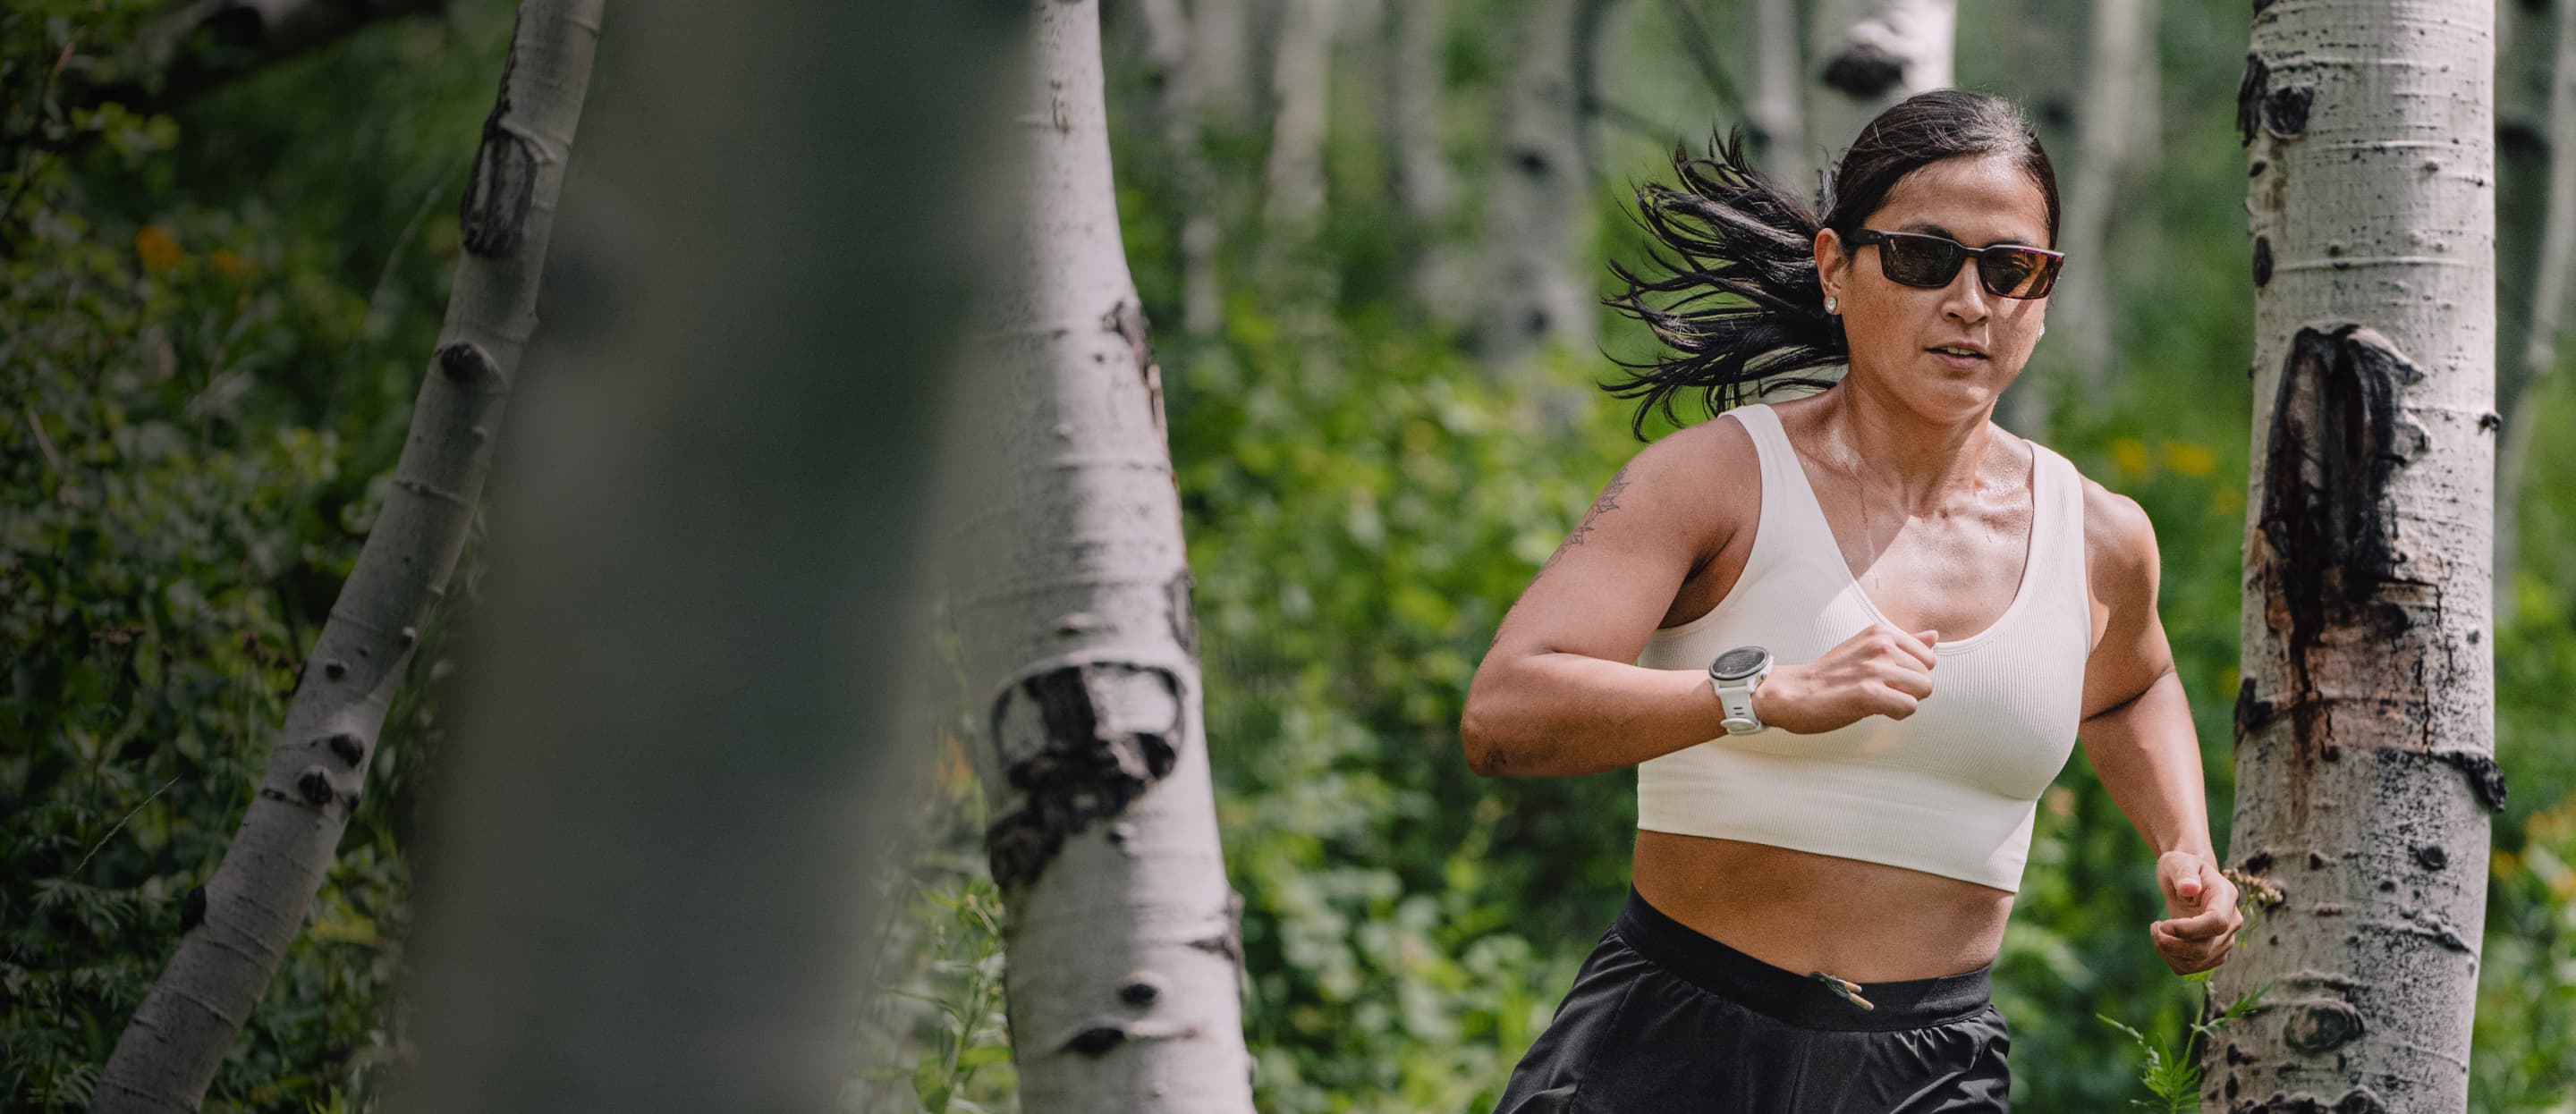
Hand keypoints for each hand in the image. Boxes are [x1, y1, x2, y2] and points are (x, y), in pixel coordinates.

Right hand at [1751, 626, 1938, 733]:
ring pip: (1923, 689)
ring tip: (1879, 701)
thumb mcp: (1865, 648)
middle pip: (1927, 675)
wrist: (1793, 692)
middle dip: (1910, 690)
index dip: (1911, 674)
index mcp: (1880, 633)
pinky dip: (1897, 714)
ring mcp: (1875, 669)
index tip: (1887, 679)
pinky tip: (1876, 711)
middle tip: (1881, 693)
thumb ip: (1903, 643)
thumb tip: (1934, 636)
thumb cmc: (1828, 675)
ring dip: (1904, 701)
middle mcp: (1880, 646)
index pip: (1927, 656)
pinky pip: (1909, 707)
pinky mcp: (1870, 694)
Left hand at [2149, 850, 2241, 974]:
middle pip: (2205, 948)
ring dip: (2168, 951)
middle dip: (2171, 943)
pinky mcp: (2213, 954)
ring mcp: (2225, 941)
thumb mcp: (2178, 862)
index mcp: (2226, 897)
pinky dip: (2170, 958)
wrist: (2187, 880)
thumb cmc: (2182, 868)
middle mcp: (2232, 922)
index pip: (2217, 923)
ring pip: (2196, 962)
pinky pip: (2190, 967)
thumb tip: (2191, 888)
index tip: (2162, 924)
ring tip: (2156, 929)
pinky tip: (2163, 941)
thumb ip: (2184, 873)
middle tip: (2154, 926)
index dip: (2188, 929)